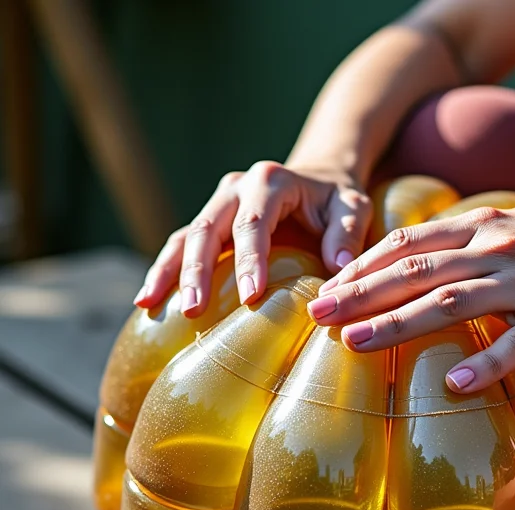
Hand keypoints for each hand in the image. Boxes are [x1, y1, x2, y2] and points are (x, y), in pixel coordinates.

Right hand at [133, 162, 370, 315]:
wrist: (319, 181)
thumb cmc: (337, 200)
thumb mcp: (353, 208)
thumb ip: (347, 234)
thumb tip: (337, 268)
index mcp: (269, 181)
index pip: (254, 223)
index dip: (248, 259)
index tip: (249, 297)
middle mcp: (236, 188)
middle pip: (208, 228)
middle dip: (197, 270)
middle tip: (194, 310)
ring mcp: (218, 205)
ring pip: (185, 236)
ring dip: (168, 271)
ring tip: (150, 304)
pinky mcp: (210, 224)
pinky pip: (180, 246)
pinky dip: (164, 271)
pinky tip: (148, 301)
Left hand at [307, 205, 514, 391]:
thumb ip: (470, 241)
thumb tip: (422, 261)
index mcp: (485, 227)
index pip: (410, 243)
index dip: (364, 265)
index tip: (327, 287)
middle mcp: (498, 249)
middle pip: (417, 271)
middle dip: (362, 293)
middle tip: (317, 315)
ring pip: (452, 302)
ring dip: (400, 323)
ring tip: (356, 345)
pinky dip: (487, 364)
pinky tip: (455, 386)